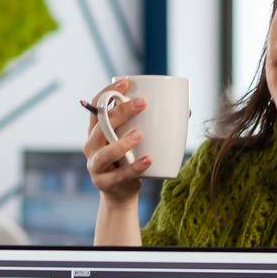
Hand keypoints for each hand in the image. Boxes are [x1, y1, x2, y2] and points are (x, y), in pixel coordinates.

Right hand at [83, 77, 150, 202]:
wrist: (120, 194)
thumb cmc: (129, 160)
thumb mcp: (133, 141)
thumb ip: (148, 124)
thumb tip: (185, 110)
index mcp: (96, 131)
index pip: (96, 106)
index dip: (108, 92)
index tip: (126, 83)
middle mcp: (91, 146)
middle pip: (100, 125)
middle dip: (120, 112)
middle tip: (142, 104)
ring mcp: (95, 165)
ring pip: (105, 152)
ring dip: (122, 142)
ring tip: (140, 134)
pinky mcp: (104, 183)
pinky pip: (119, 175)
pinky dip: (135, 168)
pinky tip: (148, 160)